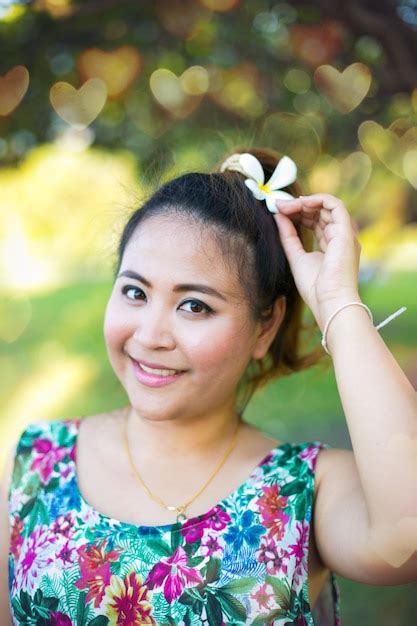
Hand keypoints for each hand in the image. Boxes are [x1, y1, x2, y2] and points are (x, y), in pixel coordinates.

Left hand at [274, 193, 361, 329]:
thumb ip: (288, 236)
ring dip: (304, 202)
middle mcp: (340, 237)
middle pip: (320, 212)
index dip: (297, 213)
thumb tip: (278, 215)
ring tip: (285, 206)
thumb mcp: (296, 257)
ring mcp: (345, 234)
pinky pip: (335, 205)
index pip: (315, 222)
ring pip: (327, 206)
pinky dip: (317, 199)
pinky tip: (300, 203)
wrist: (330, 301)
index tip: (278, 211)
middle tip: (278, 206)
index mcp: (331, 245)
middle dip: (298, 206)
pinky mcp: (346, 231)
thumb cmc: (315, 288)